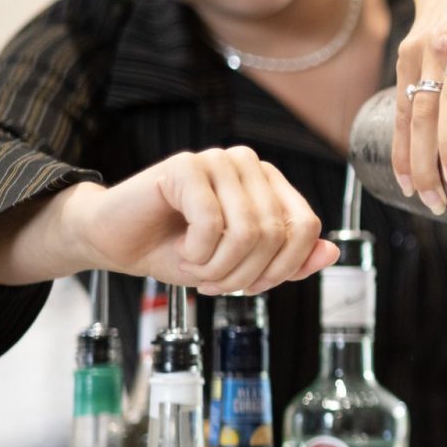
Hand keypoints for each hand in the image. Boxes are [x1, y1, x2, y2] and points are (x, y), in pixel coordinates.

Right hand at [62, 147, 335, 294]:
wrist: (116, 243)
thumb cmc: (175, 250)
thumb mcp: (240, 265)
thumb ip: (288, 259)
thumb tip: (331, 252)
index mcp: (269, 183)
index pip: (306, 226)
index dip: (283, 267)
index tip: (251, 286)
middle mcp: (249, 165)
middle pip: (277, 233)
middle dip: (246, 274)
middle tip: (214, 282)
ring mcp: (218, 161)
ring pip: (249, 231)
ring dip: (220, 267)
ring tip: (198, 268)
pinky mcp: (186, 166)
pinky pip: (212, 223)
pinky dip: (198, 253)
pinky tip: (182, 251)